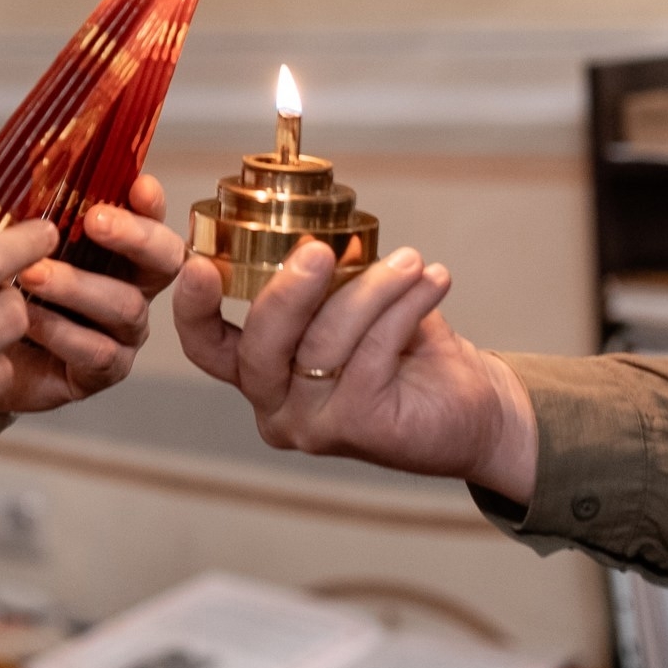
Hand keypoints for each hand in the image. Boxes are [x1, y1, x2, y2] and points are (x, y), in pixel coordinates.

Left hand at [0, 176, 186, 414]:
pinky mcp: (98, 372)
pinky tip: (31, 322)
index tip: (137, 185)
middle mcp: (125, 284)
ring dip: (79, 286)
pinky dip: (66, 335)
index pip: (146, 216)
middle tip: (94, 221)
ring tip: (34, 275)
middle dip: (134, 237)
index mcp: (109, 245)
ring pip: (126, 306)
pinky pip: (101, 354)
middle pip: (162, 260)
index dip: (149, 202)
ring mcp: (118, 331)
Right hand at [173, 240, 538, 500]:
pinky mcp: (359, 428)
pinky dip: (403, 308)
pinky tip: (432, 282)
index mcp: (260, 371)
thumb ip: (322, 284)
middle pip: (260, 346)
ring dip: (370, 290)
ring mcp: (313, 425)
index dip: (193, 308)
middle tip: (319, 251)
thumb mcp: (349, 305)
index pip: (205, 347)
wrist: (474, 405)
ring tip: (409, 261)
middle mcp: (275, 406)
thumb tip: (315, 239)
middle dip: (287, 291)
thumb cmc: (406, 349)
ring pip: (323, 344)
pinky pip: (370, 354)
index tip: (199, 264)